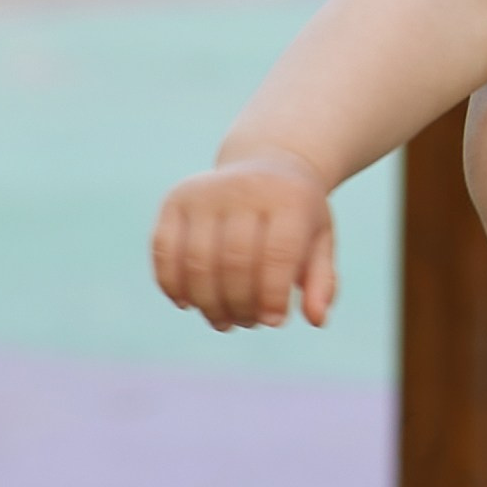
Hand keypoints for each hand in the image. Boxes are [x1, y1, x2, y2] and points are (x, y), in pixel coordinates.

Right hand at [152, 149, 336, 331]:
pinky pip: (164, 251)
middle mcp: (244, 189)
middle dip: (239, 305)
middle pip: (233, 263)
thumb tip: (316, 320)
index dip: (272, 295)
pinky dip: (172, 284)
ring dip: (208, 303)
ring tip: (223, 321)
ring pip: (196, 263)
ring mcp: (205, 192)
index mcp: (288, 199)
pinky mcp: (176, 200)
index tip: (273, 321)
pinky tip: (188, 303)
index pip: (276, 255)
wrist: (268, 163)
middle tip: (247, 323)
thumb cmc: (297, 214)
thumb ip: (322, 280)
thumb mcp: (320, 239)